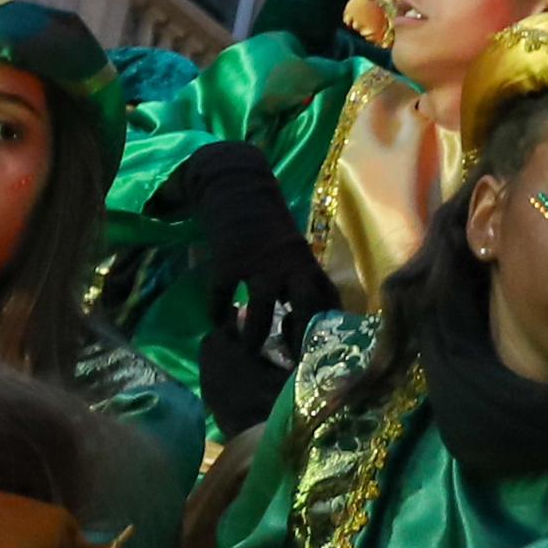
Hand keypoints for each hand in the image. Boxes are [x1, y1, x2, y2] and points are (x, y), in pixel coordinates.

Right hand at [158, 144, 324, 434]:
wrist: (236, 184)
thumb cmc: (267, 223)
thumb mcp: (292, 248)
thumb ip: (300, 279)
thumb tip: (311, 314)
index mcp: (305, 263)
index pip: (327, 297)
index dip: (329, 324)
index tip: (328, 349)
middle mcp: (288, 266)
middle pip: (305, 307)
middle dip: (301, 337)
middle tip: (293, 363)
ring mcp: (258, 263)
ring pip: (264, 310)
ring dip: (255, 335)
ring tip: (247, 352)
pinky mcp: (227, 261)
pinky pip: (222, 295)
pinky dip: (218, 312)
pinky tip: (217, 323)